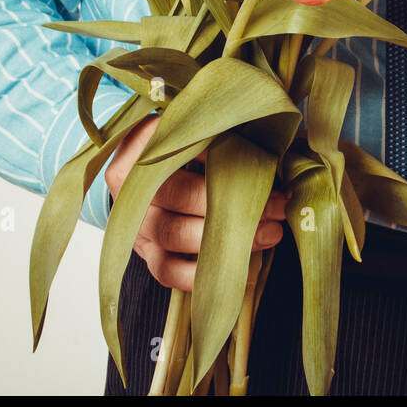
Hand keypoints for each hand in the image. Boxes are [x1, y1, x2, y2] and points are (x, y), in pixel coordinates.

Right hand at [104, 115, 288, 290]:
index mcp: (137, 148)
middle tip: (278, 204)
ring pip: (175, 235)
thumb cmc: (188, 147)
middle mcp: (129, 189)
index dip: (220, 157)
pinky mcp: (147, 254)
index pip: (177, 149)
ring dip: (226, 238)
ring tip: (270, 233)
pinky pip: (169, 271)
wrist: (157, 174)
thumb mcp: (198, 131)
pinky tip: (243, 267)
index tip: (261, 161)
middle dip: (231, 203)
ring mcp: (136, 224)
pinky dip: (205, 274)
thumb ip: (221, 135)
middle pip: (178, 196)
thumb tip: (267, 150)